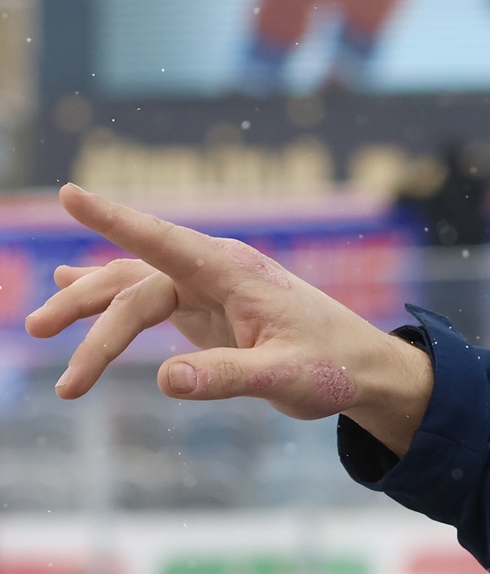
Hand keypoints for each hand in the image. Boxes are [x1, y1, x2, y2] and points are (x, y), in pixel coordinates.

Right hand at [25, 185, 434, 454]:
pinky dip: (110, 298)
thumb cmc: (335, 368)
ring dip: (88, 309)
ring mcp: (209, 289)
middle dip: (86, 311)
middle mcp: (215, 272)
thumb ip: (227, 377)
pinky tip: (72, 283)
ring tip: (38, 330)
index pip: (163, 239)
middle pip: (133, 281)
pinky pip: (148, 299)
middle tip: (38, 335)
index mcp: (234, 272)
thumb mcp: (286, 378)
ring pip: (132, 290)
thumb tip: (164, 381)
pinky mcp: (207, 310)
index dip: (115, 219)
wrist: (367, 370)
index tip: (70, 193)